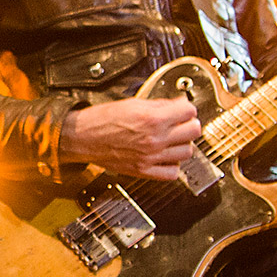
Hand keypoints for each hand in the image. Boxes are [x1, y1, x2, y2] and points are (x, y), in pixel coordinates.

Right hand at [61, 95, 201, 179]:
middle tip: (181, 123)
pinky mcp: (144, 171)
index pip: (190, 111)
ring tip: (172, 140)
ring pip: (187, 152)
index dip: (187, 108)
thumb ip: (159, 105)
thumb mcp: (133, 103)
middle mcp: (155, 139)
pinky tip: (166, 157)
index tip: (183, 110)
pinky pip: (172, 173)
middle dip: (188, 125)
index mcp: (152, 118)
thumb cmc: (102, 120)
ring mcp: (151, 157)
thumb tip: (177, 105)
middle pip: (194, 132)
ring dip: (182, 145)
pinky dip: (173, 165)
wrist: (82, 137)